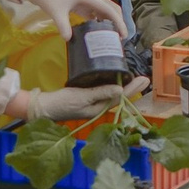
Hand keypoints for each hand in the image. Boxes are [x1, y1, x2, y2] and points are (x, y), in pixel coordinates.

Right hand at [19, 77, 148, 122]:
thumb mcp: (82, 96)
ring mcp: (91, 104)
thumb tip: (120, 89)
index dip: (133, 89)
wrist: (43, 108)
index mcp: (98, 109)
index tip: (143, 80)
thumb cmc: (61, 103)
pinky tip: (113, 79)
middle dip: (132, 88)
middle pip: (118, 97)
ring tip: (134, 78)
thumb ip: (100, 92)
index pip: (119, 98)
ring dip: (123, 87)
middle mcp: (97, 108)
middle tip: (144, 79)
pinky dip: (110, 85)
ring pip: (111, 95)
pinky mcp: (85, 99)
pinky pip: (102, 92)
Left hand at [20, 0, 124, 38]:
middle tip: (120, 39)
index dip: (119, 23)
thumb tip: (68, 39)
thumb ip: (63, 26)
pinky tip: (102, 32)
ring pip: (107, 10)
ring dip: (113, 22)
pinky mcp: (85, 4)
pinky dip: (104, 21)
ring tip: (113, 37)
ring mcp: (90, 0)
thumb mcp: (56, 12)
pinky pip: (99, 12)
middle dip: (119, 22)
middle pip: (113, 8)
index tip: (123, 36)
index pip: (110, 10)